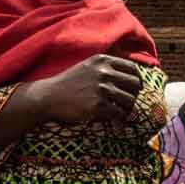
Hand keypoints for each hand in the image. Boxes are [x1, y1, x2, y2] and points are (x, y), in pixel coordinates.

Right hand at [25, 55, 141, 124]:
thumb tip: (134, 81)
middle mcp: (104, 72)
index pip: (132, 69)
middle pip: (135, 85)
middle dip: (133, 96)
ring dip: (127, 110)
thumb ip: (107, 69)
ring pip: (130, 101)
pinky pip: (119, 114)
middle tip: (126, 104)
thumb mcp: (87, 67)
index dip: (136, 81)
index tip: (134, 90)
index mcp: (103, 60)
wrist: (47, 97)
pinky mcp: (98, 105)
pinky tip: (114, 123)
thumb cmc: (67, 84)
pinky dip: (118, 120)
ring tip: (119, 114)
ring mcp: (102, 88)